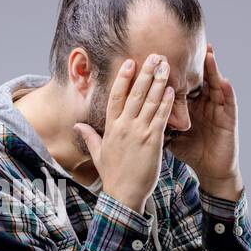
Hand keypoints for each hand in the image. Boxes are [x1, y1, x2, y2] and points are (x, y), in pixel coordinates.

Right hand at [75, 53, 174, 212]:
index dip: (123, 78)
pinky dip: (166, 103)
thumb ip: (90, 136)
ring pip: (149, 102)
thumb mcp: (98, 154)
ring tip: (166, 66)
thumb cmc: (112, 176)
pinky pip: (160, 117)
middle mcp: (123, 127)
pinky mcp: (152, 141)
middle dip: (145, 73)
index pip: (116, 96)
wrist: (124, 195)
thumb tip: (77, 125)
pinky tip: (172, 90)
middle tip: (154, 56)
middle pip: (134, 94)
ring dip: (158, 82)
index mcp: (110, 128)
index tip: (130, 62)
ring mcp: (138, 133)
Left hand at [166, 43, 243, 198]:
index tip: (162, 57)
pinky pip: (229, 102)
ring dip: (212, 69)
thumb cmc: (192, 151)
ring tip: (208, 53)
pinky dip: (227, 91)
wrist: (211, 169)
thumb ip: (154, 122)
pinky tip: (224, 80)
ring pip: (214, 85)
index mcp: (188, 105)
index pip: (179, 83)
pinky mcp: (229, 119)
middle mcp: (203, 103)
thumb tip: (130, 116)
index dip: (172, 71)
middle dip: (192, 62)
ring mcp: (217, 109)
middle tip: (188, 43)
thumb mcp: (169, 135)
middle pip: (198, 79)